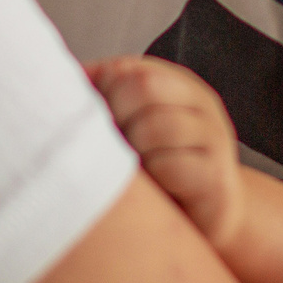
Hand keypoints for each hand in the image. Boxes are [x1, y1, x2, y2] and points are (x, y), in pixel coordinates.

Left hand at [86, 56, 245, 249]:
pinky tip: (155, 187)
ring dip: (134, 149)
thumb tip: (66, 76)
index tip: (98, 118)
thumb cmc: (164, 167)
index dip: (102, 91)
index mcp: (180, 85)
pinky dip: (153, 176)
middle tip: (116, 143)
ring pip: (155, 125)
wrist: (215, 214)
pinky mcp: (215, 177)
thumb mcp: (138, 125)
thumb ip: (108, 98)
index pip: (129, 67)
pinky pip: (170, 165)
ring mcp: (214, 138)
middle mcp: (201, 105)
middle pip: (144, 85)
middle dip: (118, 114)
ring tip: (136, 166)